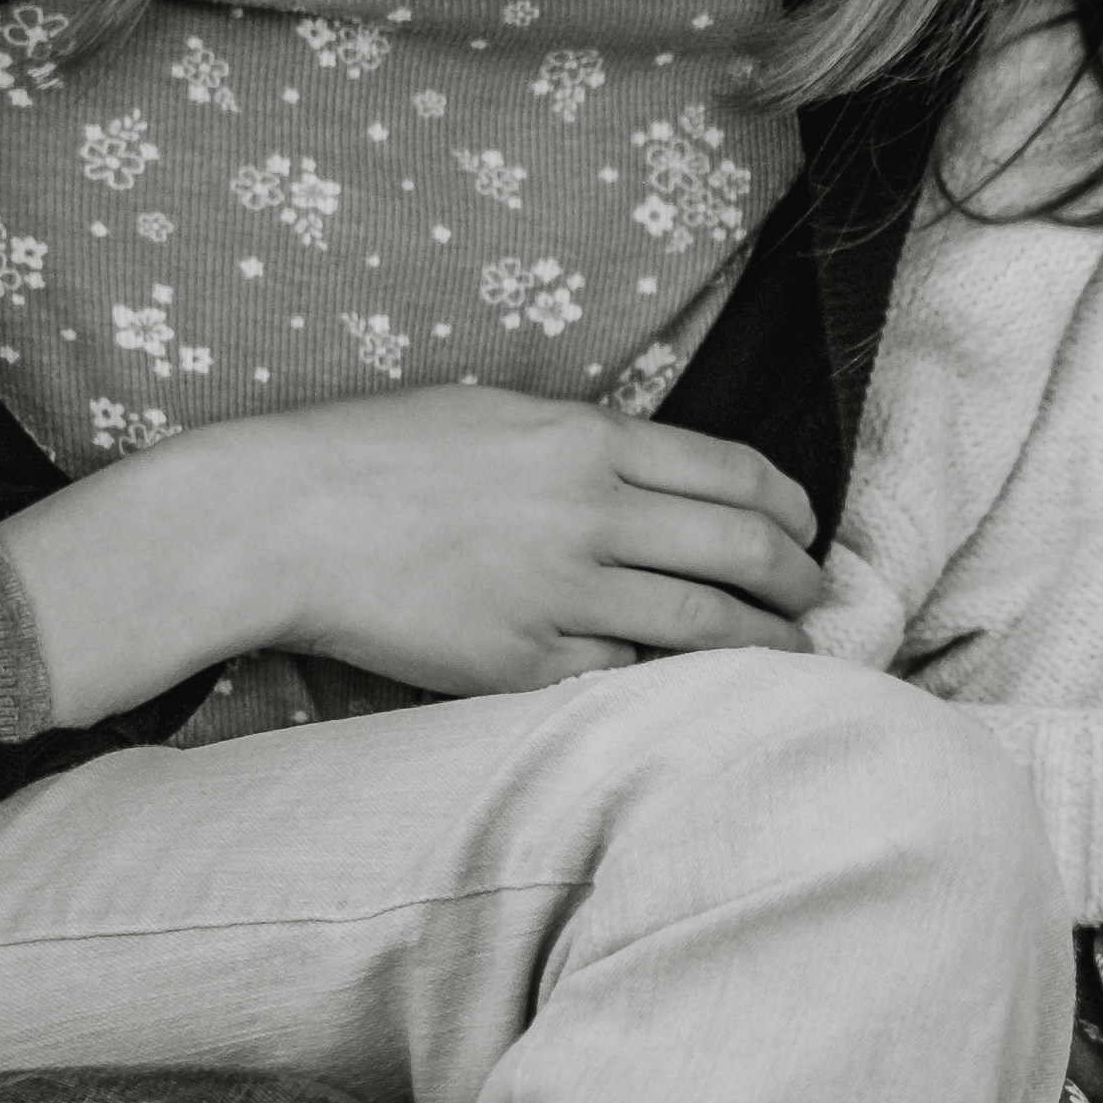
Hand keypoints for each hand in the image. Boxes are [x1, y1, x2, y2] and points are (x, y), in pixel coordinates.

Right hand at [1, 387, 823, 727]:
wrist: (281, 518)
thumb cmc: (375, 454)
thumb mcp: (495, 416)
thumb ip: (584, 446)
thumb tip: (659, 479)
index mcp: (588, 440)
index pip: (736, 475)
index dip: (792, 509)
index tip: (808, 531)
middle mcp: (590, 513)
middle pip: (743, 552)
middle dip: (801, 583)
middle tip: (820, 602)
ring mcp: (560, 593)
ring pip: (702, 625)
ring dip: (763, 644)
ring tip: (791, 657)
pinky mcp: (521, 661)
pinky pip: (621, 674)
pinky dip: (659, 677)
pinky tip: (678, 686)